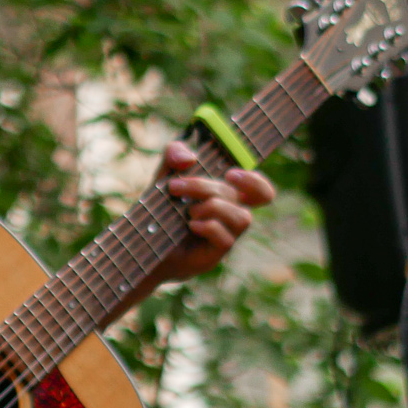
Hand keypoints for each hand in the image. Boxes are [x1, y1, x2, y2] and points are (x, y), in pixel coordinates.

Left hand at [144, 140, 276, 286]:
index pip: (261, 191)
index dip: (255, 182)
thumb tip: (190, 158)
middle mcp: (232, 215)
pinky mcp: (217, 253)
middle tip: (174, 186)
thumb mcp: (165, 174)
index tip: (229, 174)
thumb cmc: (163, 207)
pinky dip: (208, 227)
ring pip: (243, 218)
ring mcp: (228, 235)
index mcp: (228, 196)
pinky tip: (190, 225)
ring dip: (212, 208)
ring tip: (187, 212)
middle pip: (236, 195)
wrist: (146, 242)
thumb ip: (174, 153)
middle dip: (202, 186)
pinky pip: (226, 238)